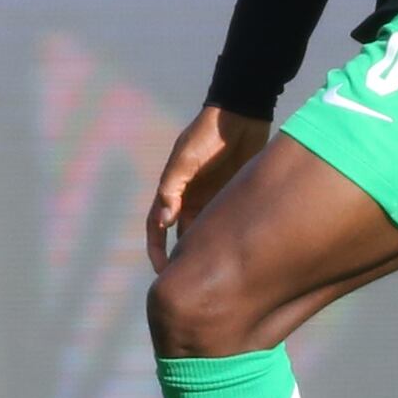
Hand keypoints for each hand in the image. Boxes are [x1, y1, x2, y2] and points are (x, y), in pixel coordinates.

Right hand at [147, 106, 269, 270]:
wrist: (241, 115)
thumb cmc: (208, 135)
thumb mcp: (186, 159)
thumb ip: (173, 188)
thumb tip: (164, 220)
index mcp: (173, 190)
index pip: (158, 226)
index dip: (157, 249)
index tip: (162, 272)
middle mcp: (190, 196)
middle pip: (181, 234)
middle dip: (183, 257)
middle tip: (191, 282)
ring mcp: (212, 196)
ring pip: (205, 230)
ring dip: (205, 248)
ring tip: (214, 273)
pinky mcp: (232, 193)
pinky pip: (226, 220)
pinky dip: (226, 235)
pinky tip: (237, 253)